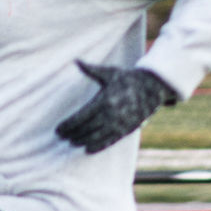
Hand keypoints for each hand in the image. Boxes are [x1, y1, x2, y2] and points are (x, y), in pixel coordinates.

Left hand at [55, 61, 174, 153]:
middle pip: (85, 129)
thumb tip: (76, 60)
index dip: (67, 126)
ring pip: (95, 137)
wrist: (153, 87)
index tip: (58, 130)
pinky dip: (97, 147)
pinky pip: (108, 142)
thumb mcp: (109, 73)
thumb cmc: (127, 78)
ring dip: (82, 141)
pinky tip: (87, 149)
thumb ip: (91, 70)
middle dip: (72, 134)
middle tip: (63, 137)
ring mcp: (118, 124)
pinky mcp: (126, 130)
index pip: (80, 118)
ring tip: (73, 142)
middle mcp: (110, 114)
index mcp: (104, 100)